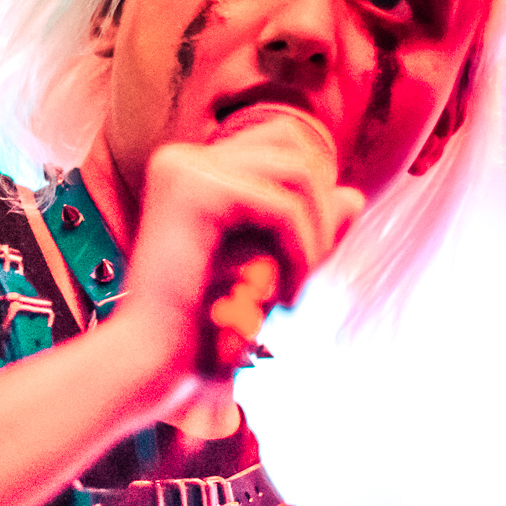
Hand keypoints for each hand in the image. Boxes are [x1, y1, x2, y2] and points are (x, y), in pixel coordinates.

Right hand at [108, 106, 365, 385]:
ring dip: (315, 233)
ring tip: (298, 288)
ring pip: (295, 171)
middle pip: (291, 144)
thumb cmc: (200, 325)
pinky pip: (281, 206)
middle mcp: (183, 159)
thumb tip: (355, 196)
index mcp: (189, 170)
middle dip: (318, 206)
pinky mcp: (194, 190)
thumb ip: (305, 228)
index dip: (310, 191)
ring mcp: (185, 169)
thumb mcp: (265, 266)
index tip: (307, 252)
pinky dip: (300, 252)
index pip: (277, 143)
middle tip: (309, 269)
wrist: (150, 362)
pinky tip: (285, 297)